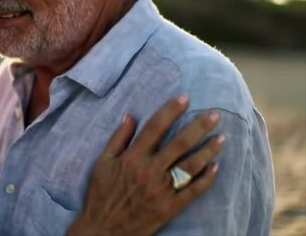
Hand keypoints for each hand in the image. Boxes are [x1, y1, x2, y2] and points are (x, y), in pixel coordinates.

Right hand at [66, 96, 223, 235]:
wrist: (103, 230)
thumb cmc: (100, 194)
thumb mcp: (102, 163)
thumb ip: (117, 138)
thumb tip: (130, 115)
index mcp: (132, 158)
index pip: (155, 128)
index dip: (170, 110)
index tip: (184, 98)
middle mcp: (149, 171)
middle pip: (179, 143)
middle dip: (198, 126)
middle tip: (215, 114)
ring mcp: (161, 190)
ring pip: (190, 165)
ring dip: (208, 150)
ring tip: (222, 137)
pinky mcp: (169, 207)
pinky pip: (193, 191)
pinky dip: (206, 179)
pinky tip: (216, 167)